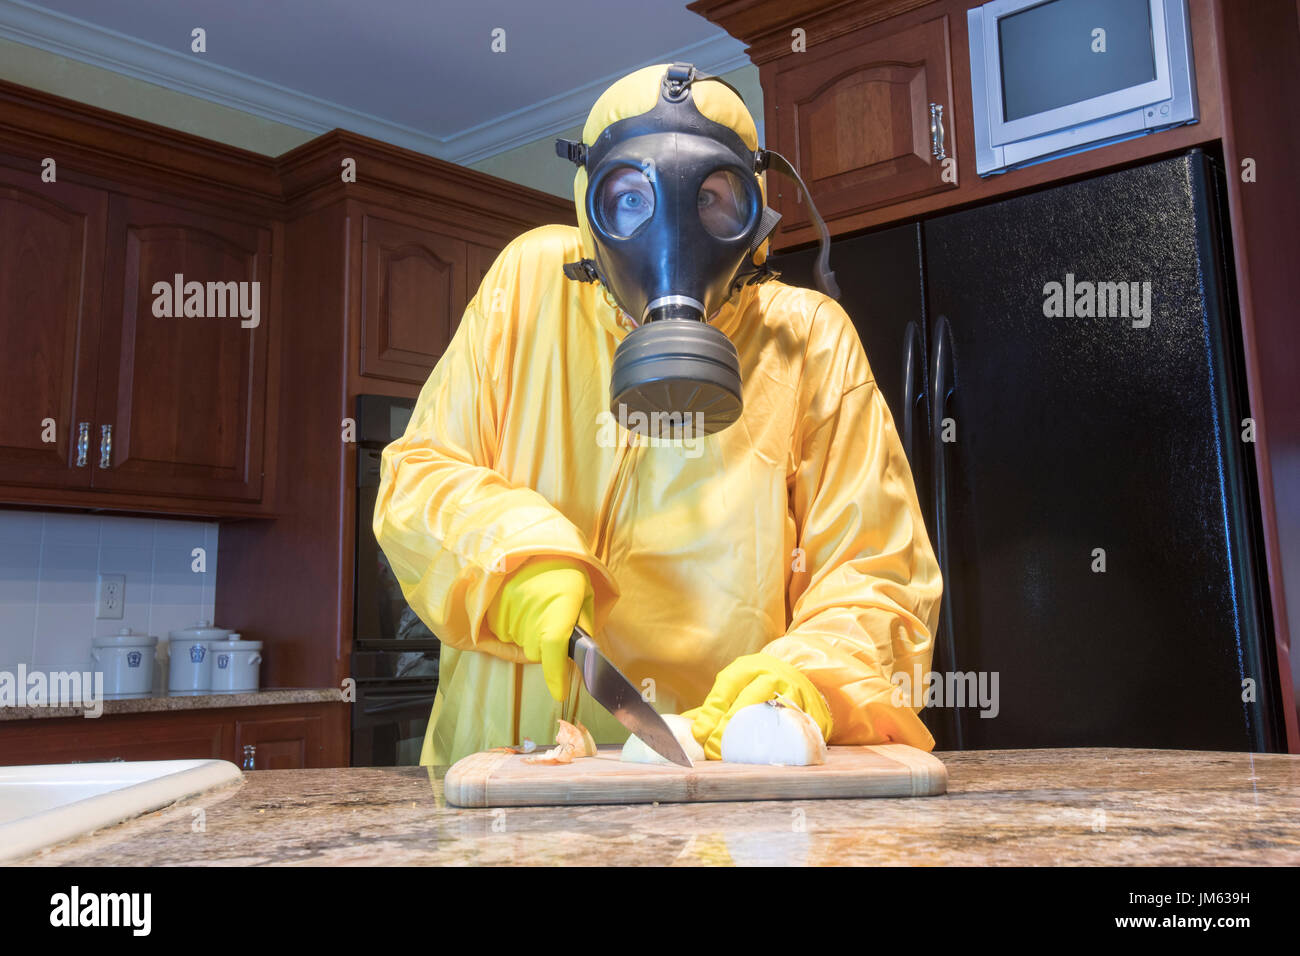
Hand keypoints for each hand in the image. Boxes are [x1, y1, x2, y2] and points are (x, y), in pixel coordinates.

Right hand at [487, 558, 593, 700]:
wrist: (527, 545)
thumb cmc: (561, 569)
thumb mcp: (584, 592)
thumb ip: (585, 623)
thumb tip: (585, 650)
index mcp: (558, 603)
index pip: (553, 646)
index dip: (555, 674)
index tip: (559, 692)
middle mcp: (529, 609)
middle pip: (536, 653)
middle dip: (547, 647)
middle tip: (553, 624)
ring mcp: (506, 610)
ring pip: (520, 645)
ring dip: (530, 636)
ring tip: (537, 609)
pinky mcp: (491, 610)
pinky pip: (505, 634)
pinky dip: (515, 628)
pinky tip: (522, 608)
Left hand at [682, 652, 832, 759]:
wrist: (804, 678)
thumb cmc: (760, 685)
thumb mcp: (737, 686)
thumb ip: (714, 706)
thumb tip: (681, 726)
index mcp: (749, 668)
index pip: (727, 687)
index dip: (712, 711)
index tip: (700, 734)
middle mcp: (773, 675)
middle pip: (749, 700)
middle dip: (729, 728)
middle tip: (714, 750)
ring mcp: (795, 692)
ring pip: (772, 714)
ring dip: (753, 738)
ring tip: (736, 756)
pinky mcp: (813, 712)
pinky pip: (796, 727)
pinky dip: (782, 742)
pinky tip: (767, 755)